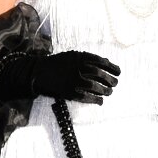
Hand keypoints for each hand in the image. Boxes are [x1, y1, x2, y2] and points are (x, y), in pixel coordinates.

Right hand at [0, 51, 119, 105]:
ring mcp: (73, 81)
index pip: (102, 62)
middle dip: (111, 80)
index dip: (112, 68)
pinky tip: (100, 101)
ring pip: (96, 87)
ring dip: (106, 91)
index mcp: (79, 58)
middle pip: (101, 75)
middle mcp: (78, 68)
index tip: (119, 72)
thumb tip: (107, 63)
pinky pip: (87, 98)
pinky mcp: (69, 93)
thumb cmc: (57, 63)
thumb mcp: (72, 56)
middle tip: (115, 84)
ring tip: (109, 92)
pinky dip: (96, 100)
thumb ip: (88, 58)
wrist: (38, 73)